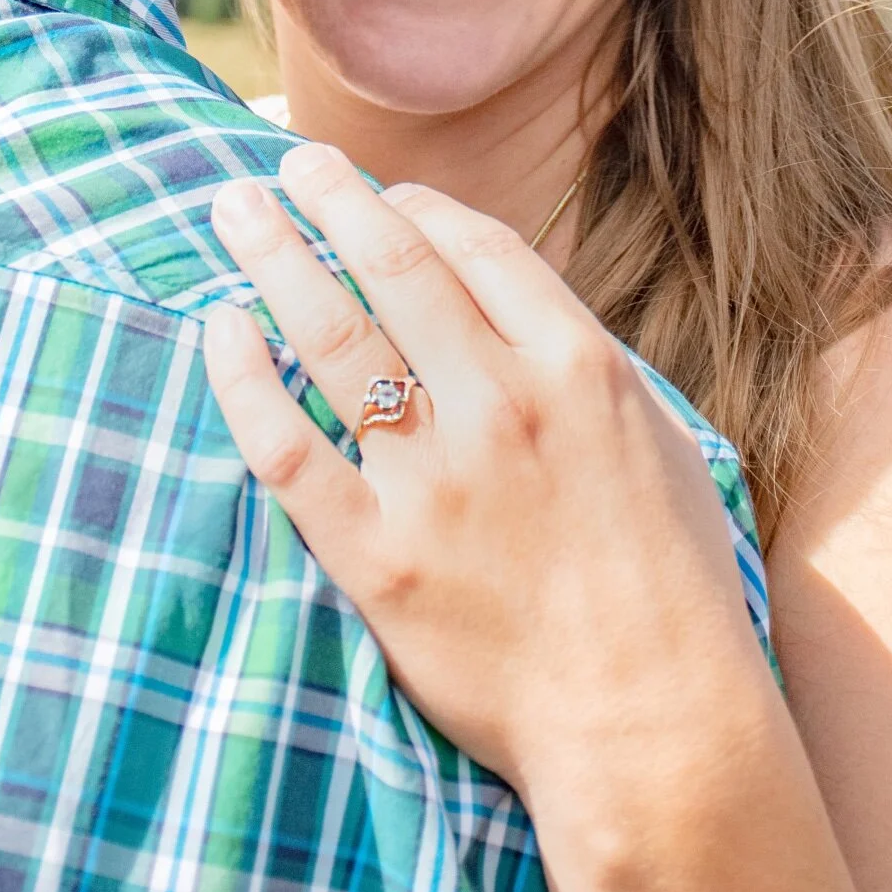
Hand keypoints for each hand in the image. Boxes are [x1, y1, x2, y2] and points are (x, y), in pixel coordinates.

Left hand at [203, 141, 767, 807]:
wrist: (653, 727)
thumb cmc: (669, 585)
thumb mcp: (658, 441)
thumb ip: (579, 367)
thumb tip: (503, 305)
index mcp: (579, 368)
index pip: (478, 247)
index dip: (417, 208)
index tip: (382, 195)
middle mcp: (503, 406)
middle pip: (394, 266)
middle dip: (331, 199)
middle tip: (286, 164)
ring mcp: (436, 483)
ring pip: (333, 335)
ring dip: (275, 256)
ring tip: (234, 209)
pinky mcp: (380, 560)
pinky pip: (290, 449)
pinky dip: (246, 380)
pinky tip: (222, 330)